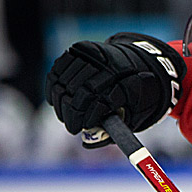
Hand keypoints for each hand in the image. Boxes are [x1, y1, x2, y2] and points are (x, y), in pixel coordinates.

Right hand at [44, 32, 185, 144]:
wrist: (137, 62)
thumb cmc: (133, 95)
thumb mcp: (135, 115)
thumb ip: (113, 131)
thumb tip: (86, 143)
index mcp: (128, 84)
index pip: (101, 102)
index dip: (87, 117)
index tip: (80, 128)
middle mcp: (111, 66)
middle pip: (80, 92)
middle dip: (72, 113)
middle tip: (71, 126)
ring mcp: (94, 55)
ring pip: (65, 81)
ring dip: (61, 102)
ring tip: (65, 115)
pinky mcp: (80, 48)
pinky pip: (58, 69)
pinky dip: (54, 86)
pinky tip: (57, 98)